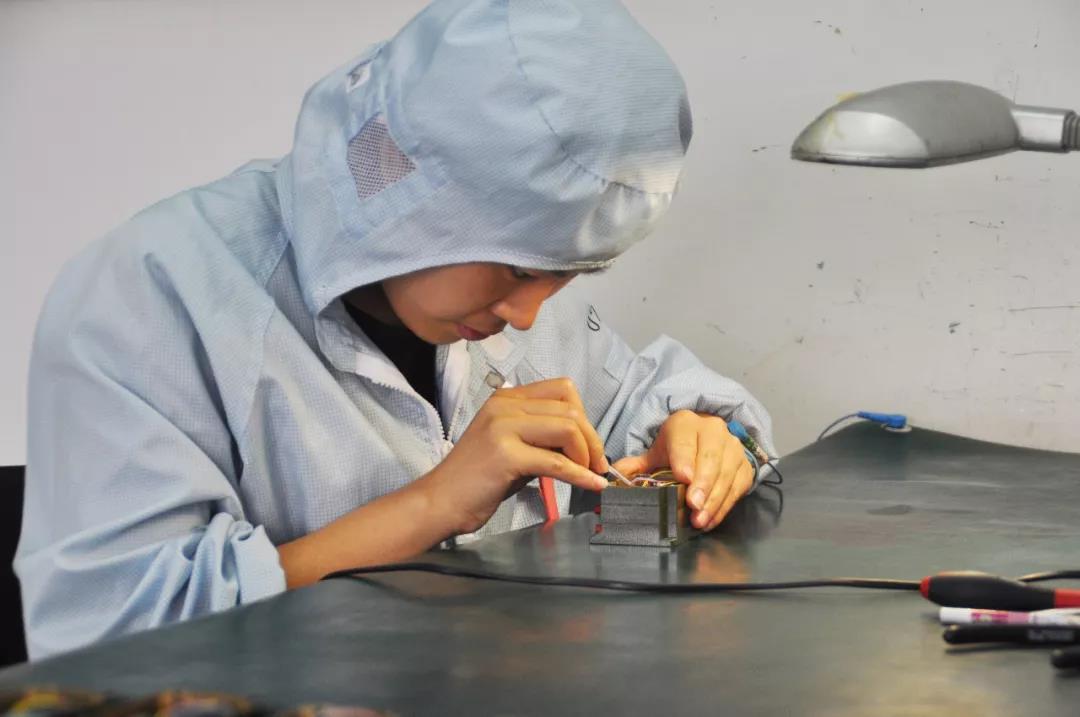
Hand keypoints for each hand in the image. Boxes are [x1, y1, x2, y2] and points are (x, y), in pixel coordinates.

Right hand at [421, 378, 608, 534]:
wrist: (440, 502)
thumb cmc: (477, 479)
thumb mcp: (512, 444)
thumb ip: (543, 436)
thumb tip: (583, 443)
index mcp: (507, 397)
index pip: (563, 389)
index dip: (584, 417)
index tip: (589, 445)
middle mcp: (505, 405)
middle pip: (570, 408)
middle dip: (591, 438)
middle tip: (596, 464)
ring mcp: (503, 427)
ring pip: (567, 429)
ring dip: (586, 455)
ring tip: (589, 474)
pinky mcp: (505, 455)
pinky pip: (556, 462)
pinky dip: (580, 475)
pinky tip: (591, 485)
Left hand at [611, 410, 752, 531]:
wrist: (708, 439)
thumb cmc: (678, 448)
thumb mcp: (657, 452)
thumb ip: (637, 464)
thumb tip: (615, 475)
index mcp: (685, 424)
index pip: (684, 440)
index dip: (684, 459)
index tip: (683, 478)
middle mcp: (713, 431)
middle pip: (710, 457)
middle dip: (702, 483)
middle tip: (693, 505)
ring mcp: (732, 447)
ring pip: (726, 473)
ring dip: (714, 500)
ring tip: (700, 519)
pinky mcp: (745, 465)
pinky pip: (738, 487)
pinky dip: (724, 506)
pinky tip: (711, 520)